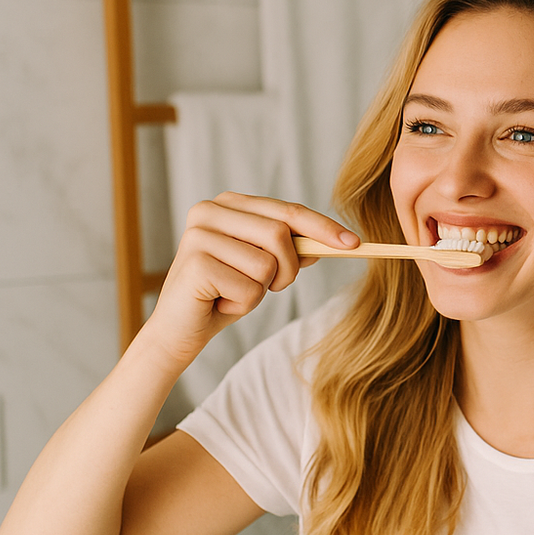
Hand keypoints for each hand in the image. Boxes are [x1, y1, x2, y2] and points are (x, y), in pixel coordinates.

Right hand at [142, 192, 358, 363]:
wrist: (179, 330)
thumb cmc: (224, 293)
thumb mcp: (264, 268)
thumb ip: (292, 248)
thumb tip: (334, 240)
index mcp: (228, 204)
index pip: (287, 211)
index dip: (323, 227)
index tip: (354, 243)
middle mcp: (209, 210)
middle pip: (280, 233)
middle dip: (288, 268)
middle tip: (273, 286)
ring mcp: (199, 235)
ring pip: (267, 263)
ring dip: (262, 289)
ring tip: (235, 292)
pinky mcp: (196, 263)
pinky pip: (250, 287)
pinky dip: (244, 303)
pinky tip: (219, 302)